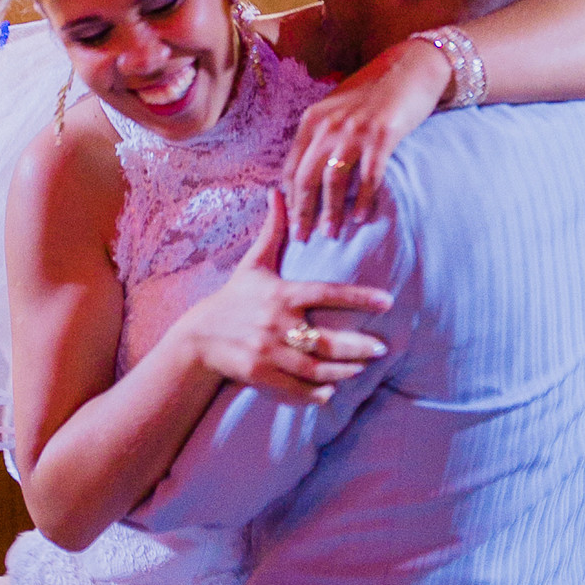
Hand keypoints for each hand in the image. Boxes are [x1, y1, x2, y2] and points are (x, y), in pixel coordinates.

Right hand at [181, 190, 389, 404]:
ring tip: (361, 369)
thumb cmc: (233, 298)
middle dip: (357, 347)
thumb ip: (273, 231)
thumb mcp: (253, 264)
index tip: (388, 301)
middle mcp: (276, 323)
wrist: (197, 338)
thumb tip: (277, 192)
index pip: (327, 293)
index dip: (359, 297)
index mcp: (281, 294)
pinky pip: (294, 387)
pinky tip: (330, 391)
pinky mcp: (258, 374)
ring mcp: (266, 351)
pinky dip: (314, 392)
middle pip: (326, 339)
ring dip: (342, 371)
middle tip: (381, 349)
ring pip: (314, 367)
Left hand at [282, 37, 452, 240]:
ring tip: (330, 234)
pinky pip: (368, 176)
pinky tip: (361, 217)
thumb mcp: (337, 108)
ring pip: (333, 181)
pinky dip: (363, 200)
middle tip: (302, 238)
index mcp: (312, 120)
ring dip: (330, 212)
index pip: (292, 167)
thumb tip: (311, 168)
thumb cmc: (374, 91)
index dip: (289, 198)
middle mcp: (328, 125)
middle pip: (306, 178)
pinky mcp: (382, 136)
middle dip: (302, 212)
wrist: (409, 66)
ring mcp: (355, 131)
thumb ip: (321, 134)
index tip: (290, 221)